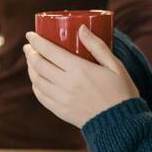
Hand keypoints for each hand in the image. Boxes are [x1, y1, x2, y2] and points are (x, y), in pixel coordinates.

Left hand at [24, 26, 139, 128]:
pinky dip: (36, 85)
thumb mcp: (115, 65)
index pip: (49, 51)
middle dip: (30, 53)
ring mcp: (61, 99)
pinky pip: (41, 96)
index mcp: (79, 69)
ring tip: (32, 61)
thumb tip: (81, 28)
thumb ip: (97, 45)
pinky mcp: (60, 111)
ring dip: (31, 68)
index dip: (36, 41)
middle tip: (29, 47)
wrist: (121, 123)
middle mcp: (66, 84)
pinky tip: (37, 80)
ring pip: (37, 80)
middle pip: (38, 65)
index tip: (30, 35)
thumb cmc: (121, 91)